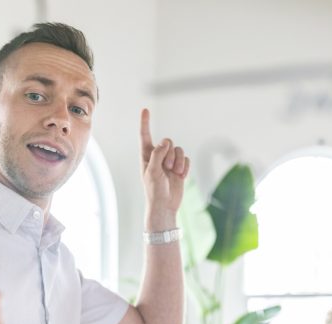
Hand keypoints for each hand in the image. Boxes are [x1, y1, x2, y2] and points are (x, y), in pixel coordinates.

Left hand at [139, 108, 189, 228]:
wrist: (165, 205)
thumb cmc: (154, 190)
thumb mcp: (152, 171)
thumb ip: (157, 154)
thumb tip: (165, 143)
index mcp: (146, 156)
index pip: (145, 136)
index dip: (145, 123)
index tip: (145, 109)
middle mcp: (158, 157)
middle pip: (168, 142)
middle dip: (170, 153)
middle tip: (166, 168)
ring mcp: (169, 162)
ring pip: (179, 150)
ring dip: (178, 161)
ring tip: (174, 173)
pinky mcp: (180, 168)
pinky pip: (186, 159)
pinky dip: (185, 167)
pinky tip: (181, 177)